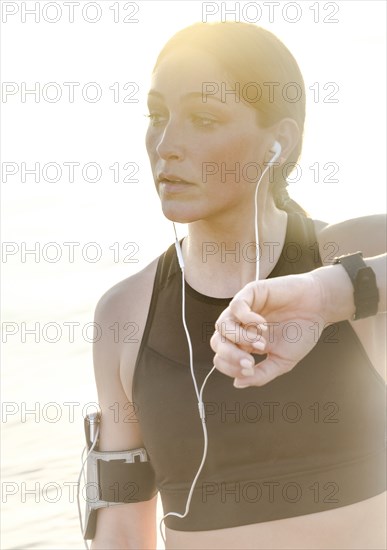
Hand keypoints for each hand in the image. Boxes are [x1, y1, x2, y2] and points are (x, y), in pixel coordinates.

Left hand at [210, 271, 330, 387]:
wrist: (320, 308)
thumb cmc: (302, 333)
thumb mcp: (282, 361)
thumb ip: (261, 374)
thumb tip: (237, 383)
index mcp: (244, 343)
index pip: (221, 357)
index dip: (230, 367)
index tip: (250, 369)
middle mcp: (240, 326)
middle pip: (217, 342)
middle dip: (230, 356)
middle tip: (250, 361)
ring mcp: (243, 309)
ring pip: (222, 325)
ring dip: (239, 338)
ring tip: (261, 342)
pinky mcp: (250, 293)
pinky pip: (236, 306)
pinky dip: (246, 318)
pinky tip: (262, 324)